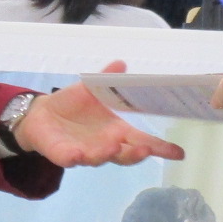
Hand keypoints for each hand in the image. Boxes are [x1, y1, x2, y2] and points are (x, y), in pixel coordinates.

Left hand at [12, 62, 186, 167]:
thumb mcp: (92, 89)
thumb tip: (121, 63)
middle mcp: (105, 146)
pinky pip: (69, 158)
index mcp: (117, 131)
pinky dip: (74, 157)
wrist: (43, 115)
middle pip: (125, 154)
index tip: (179, 153)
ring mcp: (85, 152)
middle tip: (147, 150)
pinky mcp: (63, 153)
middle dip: (135, 153)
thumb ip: (107, 78)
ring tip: (113, 145)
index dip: (160, 148)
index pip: (142, 141)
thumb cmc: (74, 105)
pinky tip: (78, 154)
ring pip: (99, 157)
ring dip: (106, 153)